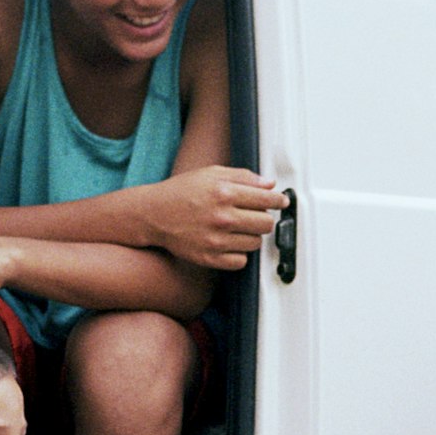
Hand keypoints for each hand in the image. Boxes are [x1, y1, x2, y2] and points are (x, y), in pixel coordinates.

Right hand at [141, 165, 288, 269]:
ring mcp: (216, 240)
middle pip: (266, 224)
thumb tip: (269, 184)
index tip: (281, 202)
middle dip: (264, 218)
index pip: (267, 200)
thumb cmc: (181, 191)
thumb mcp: (211, 173)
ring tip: (238, 228)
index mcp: (224, 193)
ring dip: (251, 235)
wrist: (153, 214)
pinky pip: (241, 261)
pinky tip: (230, 242)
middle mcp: (222, 217)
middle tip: (256, 215)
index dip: (279, 201)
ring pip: (256, 243)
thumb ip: (243, 177)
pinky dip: (239, 253)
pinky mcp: (210, 258)